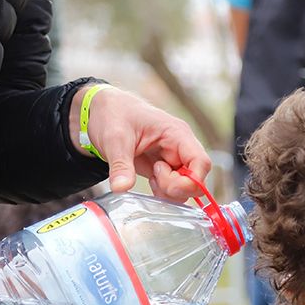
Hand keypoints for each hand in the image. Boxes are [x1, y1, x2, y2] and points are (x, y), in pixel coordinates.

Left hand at [73, 86, 210, 200]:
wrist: (103, 112)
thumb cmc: (114, 115)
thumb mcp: (114, 139)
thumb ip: (120, 165)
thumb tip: (121, 188)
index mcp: (177, 134)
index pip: (201, 163)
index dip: (192, 181)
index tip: (167, 185)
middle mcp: (181, 148)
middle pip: (196, 180)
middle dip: (175, 188)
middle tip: (153, 178)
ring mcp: (174, 159)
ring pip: (185, 188)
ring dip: (168, 191)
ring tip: (149, 177)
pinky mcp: (165, 169)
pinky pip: (173, 189)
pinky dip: (162, 193)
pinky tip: (149, 180)